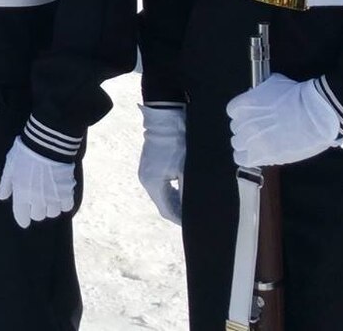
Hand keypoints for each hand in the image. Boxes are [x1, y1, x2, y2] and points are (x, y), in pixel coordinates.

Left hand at [0, 137, 76, 228]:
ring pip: (53, 213)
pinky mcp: (67, 192)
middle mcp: (38, 200)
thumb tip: (1, 197)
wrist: (46, 145)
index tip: (24, 221)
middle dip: (36, 210)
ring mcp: (53, 197)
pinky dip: (64, 204)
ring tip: (49, 199)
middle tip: (36, 202)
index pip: (22, 216)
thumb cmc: (24, 154)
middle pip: (38, 216)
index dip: (23, 219)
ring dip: (50, 208)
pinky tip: (61, 196)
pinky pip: (67, 207)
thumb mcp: (9, 167)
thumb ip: (5, 184)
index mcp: (21, 195)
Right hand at [137, 106, 187, 224]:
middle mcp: (146, 180)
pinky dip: (173, 191)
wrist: (166, 117)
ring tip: (194, 205)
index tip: (195, 225)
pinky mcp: (150, 165)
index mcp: (153, 183)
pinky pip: (161, 185)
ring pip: (163, 195)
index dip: (181, 220)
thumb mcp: (187, 169)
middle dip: (180, 212)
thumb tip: (196, 208)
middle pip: (164, 204)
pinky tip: (185, 191)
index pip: (167, 211)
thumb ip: (189, 191)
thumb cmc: (178, 142)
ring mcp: (146, 172)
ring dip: (177, 202)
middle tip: (197, 217)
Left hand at [228, 73, 342, 167]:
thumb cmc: (301, 97)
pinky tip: (256, 155)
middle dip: (247, 129)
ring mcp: (251, 139)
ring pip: (238, 144)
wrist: (317, 115)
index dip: (244, 115)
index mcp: (245, 103)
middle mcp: (244, 122)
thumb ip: (260, 91)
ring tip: (261, 144)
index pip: (233, 111)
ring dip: (247, 144)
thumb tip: (256, 94)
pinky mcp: (260, 155)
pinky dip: (247, 157)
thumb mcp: (274, 83)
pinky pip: (242, 159)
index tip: (253, 117)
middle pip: (236, 128)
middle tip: (262, 131)